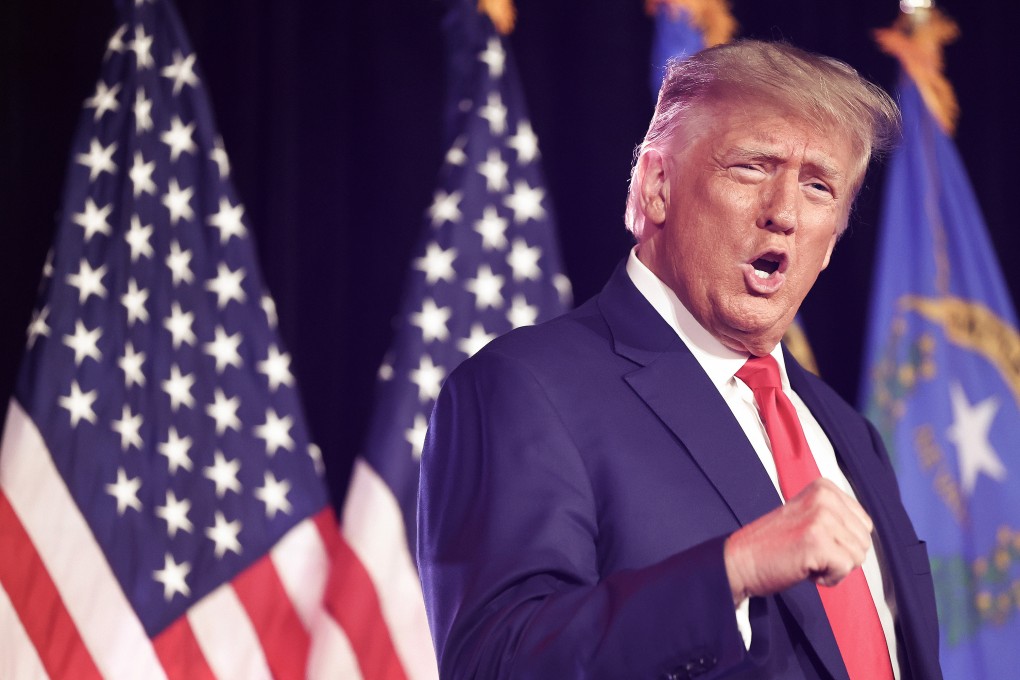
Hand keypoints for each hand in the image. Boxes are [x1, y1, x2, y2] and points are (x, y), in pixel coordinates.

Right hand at [723, 478, 873, 602]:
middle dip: (841, 555)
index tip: (813, 540)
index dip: (842, 541)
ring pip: (858, 556)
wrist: (740, 561)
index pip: (864, 523)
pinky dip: (829, 578)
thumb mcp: (808, 516)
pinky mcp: (818, 541)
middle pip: (864, 540)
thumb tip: (867, 534)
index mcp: (824, 487)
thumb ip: (836, 517)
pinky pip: (846, 569)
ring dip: (834, 567)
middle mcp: (824, 497)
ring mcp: (821, 517)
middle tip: (808, 552)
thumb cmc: (773, 546)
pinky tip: (805, 569)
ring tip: (806, 559)